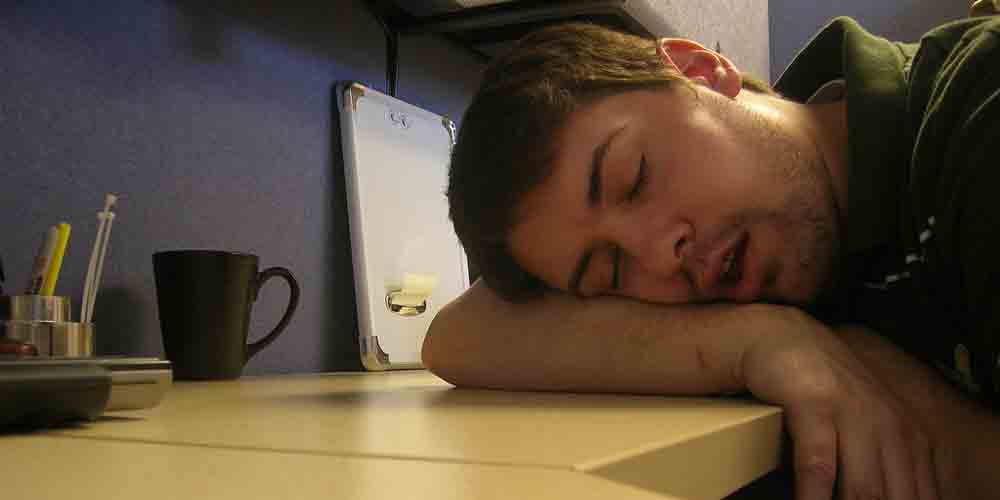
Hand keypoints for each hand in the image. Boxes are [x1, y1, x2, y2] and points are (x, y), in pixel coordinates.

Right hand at [739, 310, 939, 499]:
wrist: (784, 340)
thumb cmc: (821, 394)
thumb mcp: (863, 431)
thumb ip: (880, 471)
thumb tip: (880, 498)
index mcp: (910, 440)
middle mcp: (891, 428)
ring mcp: (854, 415)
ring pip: (863, 491)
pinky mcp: (816, 407)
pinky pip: (819, 467)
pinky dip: (814, 499)